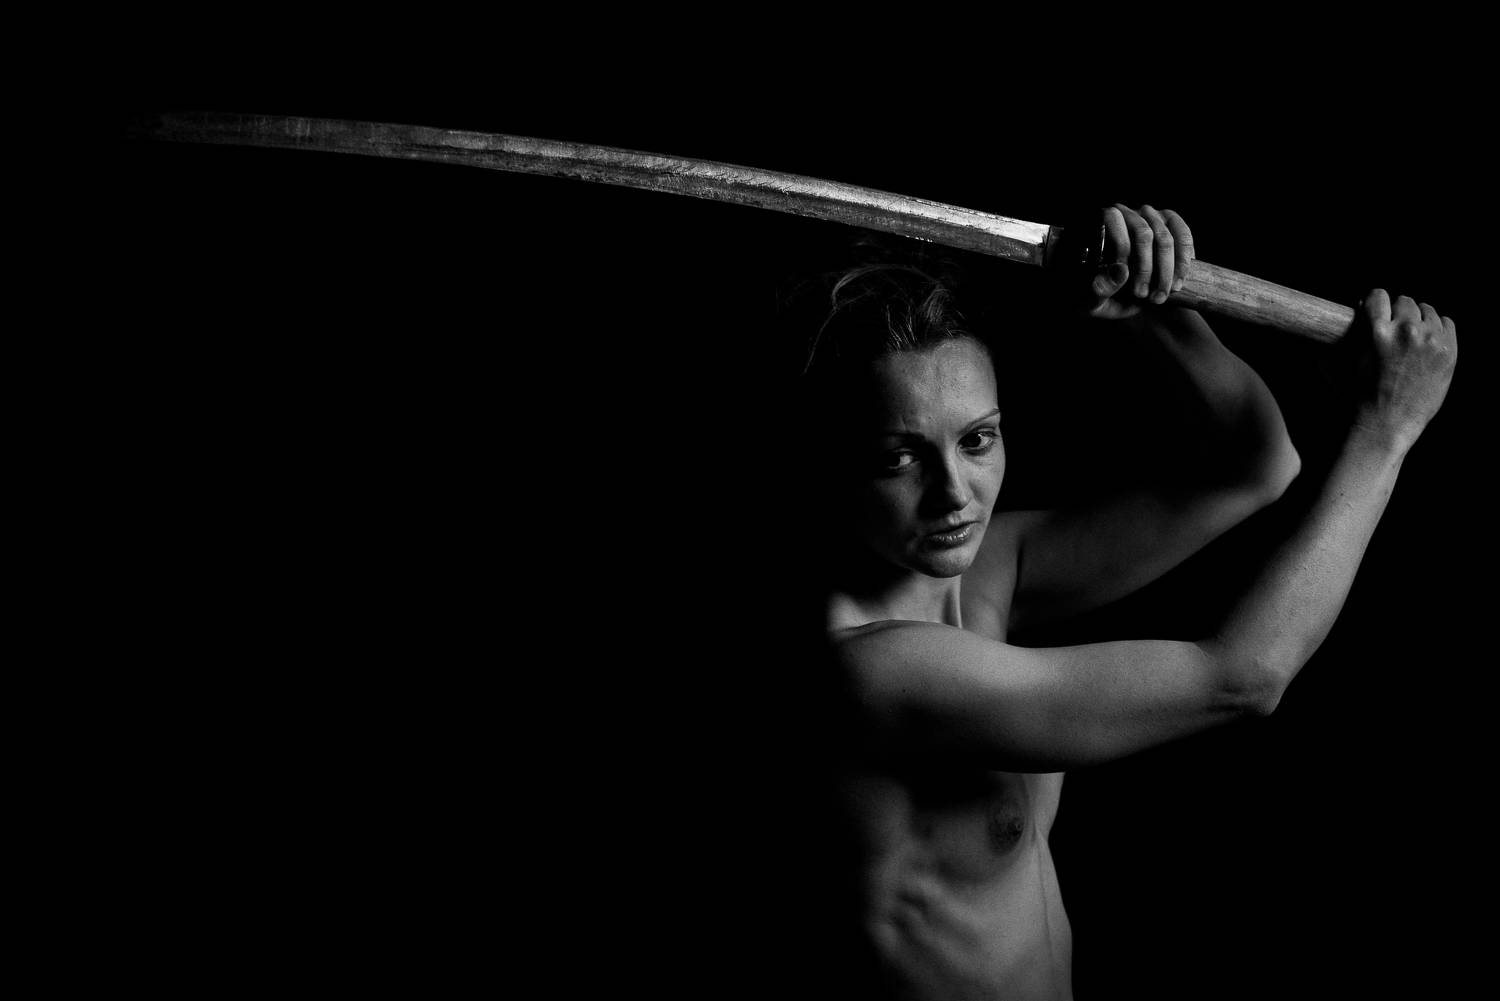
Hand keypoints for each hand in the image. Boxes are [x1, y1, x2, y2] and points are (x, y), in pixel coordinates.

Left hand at [1087, 204, 1195, 320]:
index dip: (1120, 246)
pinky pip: (1183, 238)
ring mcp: (1153, 217)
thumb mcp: (1095, 300)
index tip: (1124, 275)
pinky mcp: (1173, 224)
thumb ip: (1101, 289)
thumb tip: (1120, 272)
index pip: (1113, 219)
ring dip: (1165, 272)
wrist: (1127, 301)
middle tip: (1142, 295)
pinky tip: (1175, 284)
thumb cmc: (1105, 297)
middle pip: (1143, 233)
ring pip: (1165, 239)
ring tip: (1159, 297)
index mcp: (1102, 224)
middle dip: (1145, 269)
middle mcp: (1128, 214)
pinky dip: (1182, 263)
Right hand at [1352, 290, 1456, 451]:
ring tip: (1413, 333)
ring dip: (1419, 318)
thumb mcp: (1342, 367)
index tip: (1376, 307)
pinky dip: (1438, 328)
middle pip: (1405, 301)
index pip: (1378, 295)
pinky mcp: (1449, 351)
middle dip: (1398, 311)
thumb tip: (1325, 326)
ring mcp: (1431, 341)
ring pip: (1428, 310)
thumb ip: (1337, 342)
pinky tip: (1429, 340)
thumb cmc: (1358, 398)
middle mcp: (1407, 331)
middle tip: (1395, 325)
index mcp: (1378, 332)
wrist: (1387, 425)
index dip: (1375, 301)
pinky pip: (1447, 323)